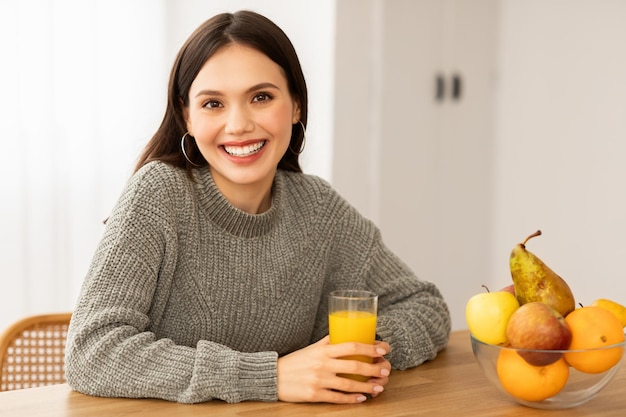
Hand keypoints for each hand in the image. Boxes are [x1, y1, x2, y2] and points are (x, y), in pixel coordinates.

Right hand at [276, 336, 390, 402]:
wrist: (274, 376)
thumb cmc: (296, 361)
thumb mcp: (312, 348)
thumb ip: (329, 341)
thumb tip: (346, 333)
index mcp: (323, 350)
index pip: (351, 346)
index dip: (370, 348)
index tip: (383, 349)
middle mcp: (322, 364)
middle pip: (354, 366)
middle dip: (374, 369)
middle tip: (386, 370)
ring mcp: (319, 380)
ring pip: (349, 384)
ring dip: (367, 387)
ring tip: (378, 387)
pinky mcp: (314, 394)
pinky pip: (337, 398)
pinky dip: (351, 399)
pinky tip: (361, 398)